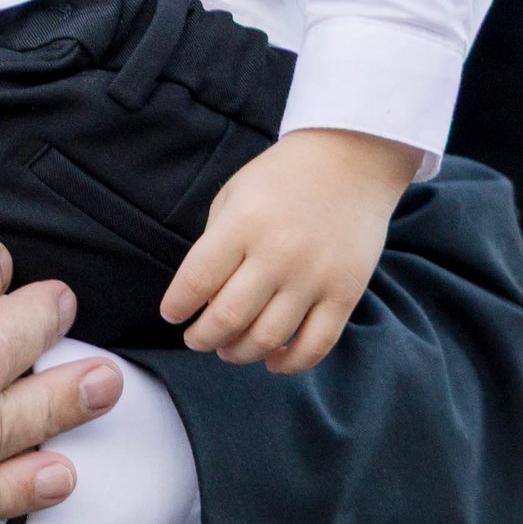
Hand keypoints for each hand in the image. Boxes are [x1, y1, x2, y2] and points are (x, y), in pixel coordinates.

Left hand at [161, 125, 419, 372]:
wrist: (350, 159)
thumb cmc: (281, 178)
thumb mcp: (235, 194)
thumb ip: (215, 243)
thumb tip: (201, 300)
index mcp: (242, 223)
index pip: (196, 281)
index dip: (177, 307)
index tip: (172, 315)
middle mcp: (278, 253)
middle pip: (228, 318)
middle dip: (203, 338)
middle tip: (197, 339)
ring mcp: (315, 276)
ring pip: (269, 338)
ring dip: (240, 353)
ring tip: (229, 350)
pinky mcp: (345, 293)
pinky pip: (316, 345)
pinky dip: (291, 364)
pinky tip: (273, 360)